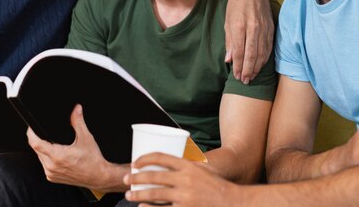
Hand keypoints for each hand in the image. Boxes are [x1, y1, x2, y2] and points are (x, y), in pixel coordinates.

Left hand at [26, 104, 126, 191]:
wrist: (98, 176)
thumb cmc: (92, 160)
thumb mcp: (86, 138)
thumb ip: (78, 121)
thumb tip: (76, 109)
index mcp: (58, 156)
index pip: (36, 143)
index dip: (31, 134)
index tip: (31, 127)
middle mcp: (52, 166)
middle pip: (36, 149)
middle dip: (39, 139)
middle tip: (46, 134)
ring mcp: (51, 173)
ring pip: (39, 157)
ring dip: (42, 149)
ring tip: (54, 144)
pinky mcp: (52, 178)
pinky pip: (44, 165)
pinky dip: (46, 158)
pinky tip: (56, 155)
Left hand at [125, 153, 239, 206]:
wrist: (232, 203)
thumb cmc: (216, 186)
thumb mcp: (202, 170)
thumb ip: (187, 166)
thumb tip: (170, 163)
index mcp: (188, 166)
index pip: (161, 157)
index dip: (144, 159)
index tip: (134, 162)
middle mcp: (185, 179)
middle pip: (154, 176)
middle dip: (136, 178)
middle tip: (126, 180)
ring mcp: (185, 197)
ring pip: (155, 194)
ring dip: (138, 194)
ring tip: (129, 195)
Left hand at [223, 0, 273, 83]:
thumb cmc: (235, 5)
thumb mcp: (227, 21)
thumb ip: (229, 41)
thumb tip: (228, 60)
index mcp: (240, 26)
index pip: (238, 51)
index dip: (237, 66)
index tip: (236, 76)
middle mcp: (253, 28)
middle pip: (251, 55)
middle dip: (247, 70)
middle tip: (244, 81)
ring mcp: (264, 28)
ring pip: (262, 52)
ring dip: (257, 67)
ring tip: (252, 76)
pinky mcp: (271, 27)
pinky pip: (269, 46)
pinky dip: (265, 58)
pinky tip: (261, 65)